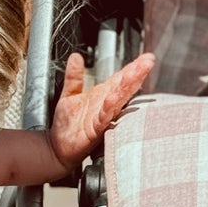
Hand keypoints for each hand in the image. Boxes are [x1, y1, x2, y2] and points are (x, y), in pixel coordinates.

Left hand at [50, 51, 154, 171]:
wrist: (59, 149)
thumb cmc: (68, 126)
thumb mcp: (69, 94)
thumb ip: (74, 76)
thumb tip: (76, 57)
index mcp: (102, 96)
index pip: (120, 78)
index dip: (133, 67)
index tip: (146, 57)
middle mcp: (106, 106)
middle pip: (124, 87)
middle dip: (136, 73)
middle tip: (148, 61)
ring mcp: (102, 118)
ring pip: (118, 100)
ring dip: (127, 87)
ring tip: (136, 73)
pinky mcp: (95, 130)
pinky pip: (103, 117)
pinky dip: (109, 107)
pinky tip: (113, 98)